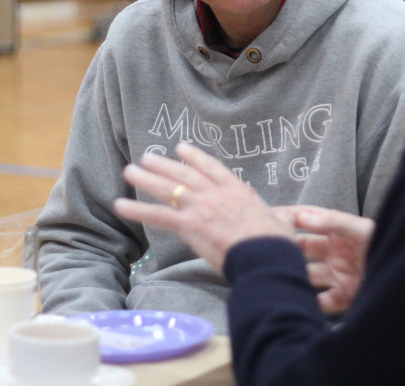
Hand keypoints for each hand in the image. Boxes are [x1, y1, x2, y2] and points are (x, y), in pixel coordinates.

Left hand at [114, 143, 292, 273]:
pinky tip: (120, 205)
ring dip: (146, 178)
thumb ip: (277, 220)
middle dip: (164, 164)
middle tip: (148, 156)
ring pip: (168, 188)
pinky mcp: (190, 225)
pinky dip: (137, 209)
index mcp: (238, 191)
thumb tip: (284, 222)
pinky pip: (157, 215)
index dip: (195, 157)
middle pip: (185, 174)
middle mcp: (217, 194)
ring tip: (130, 170)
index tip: (182, 149)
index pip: (212, 168)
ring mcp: (201, 207)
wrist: (265, 255)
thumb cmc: (276, 245)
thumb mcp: (280, 225)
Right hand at [273, 205, 373, 313]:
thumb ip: (333, 222)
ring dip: (296, 277)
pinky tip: (301, 301)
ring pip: (308, 275)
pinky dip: (311, 302)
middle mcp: (336, 251)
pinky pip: (323, 300)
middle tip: (267, 252)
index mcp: (339, 230)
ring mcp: (339, 273)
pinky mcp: (345, 295)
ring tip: (279, 278)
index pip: (308, 219)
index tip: (267, 216)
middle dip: (286, 249)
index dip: (289, 217)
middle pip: (303, 248)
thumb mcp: (361, 230)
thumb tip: (302, 216)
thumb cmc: (389, 244)